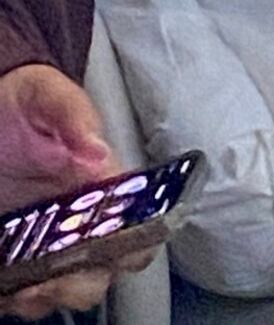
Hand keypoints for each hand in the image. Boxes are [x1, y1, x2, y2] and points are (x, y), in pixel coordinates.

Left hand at [0, 65, 152, 320]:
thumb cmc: (24, 100)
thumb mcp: (44, 95)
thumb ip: (72, 115)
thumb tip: (99, 154)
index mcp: (103, 183)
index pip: (140, 226)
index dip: (136, 245)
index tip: (112, 249)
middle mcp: (81, 220)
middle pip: (101, 272)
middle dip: (81, 284)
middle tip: (53, 278)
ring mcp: (45, 241)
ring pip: (64, 288)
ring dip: (47, 297)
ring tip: (23, 289)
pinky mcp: (12, 255)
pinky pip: (21, 291)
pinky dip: (14, 297)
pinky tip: (5, 287)